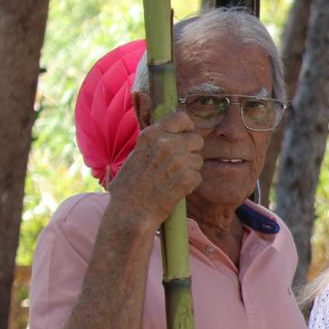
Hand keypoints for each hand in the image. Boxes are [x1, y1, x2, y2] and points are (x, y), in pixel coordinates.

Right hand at [106, 110, 204, 230]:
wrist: (131, 211)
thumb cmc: (130, 185)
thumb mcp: (137, 153)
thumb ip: (155, 142)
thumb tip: (173, 132)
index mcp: (152, 134)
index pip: (182, 117)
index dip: (187, 128)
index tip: (184, 136)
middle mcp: (166, 144)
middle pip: (197, 139)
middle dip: (191, 151)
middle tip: (178, 164)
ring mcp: (179, 160)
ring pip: (198, 160)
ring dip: (190, 169)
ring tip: (171, 179)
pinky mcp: (188, 177)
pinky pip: (198, 176)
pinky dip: (190, 184)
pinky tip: (174, 189)